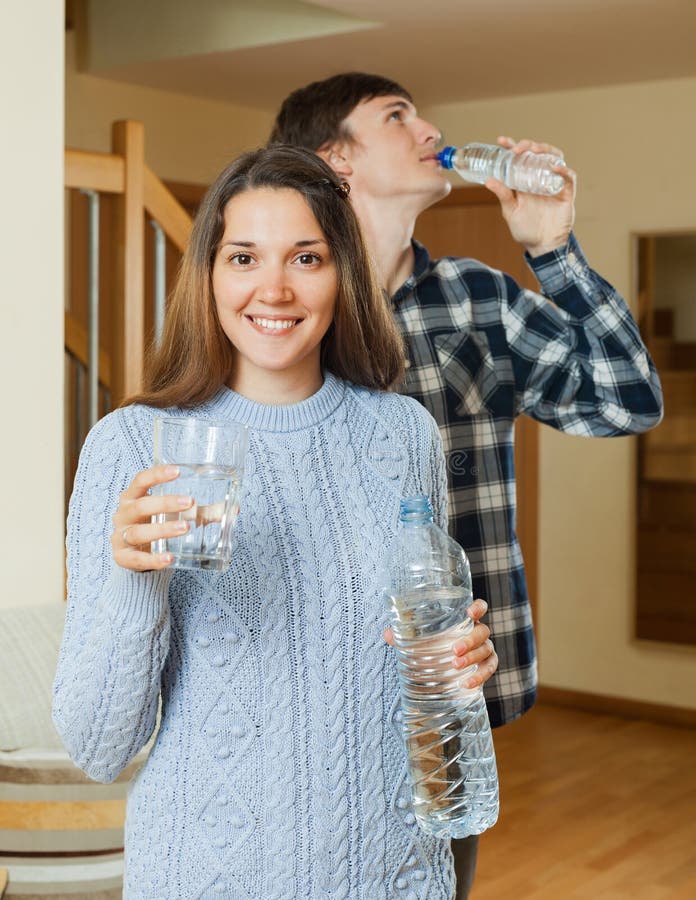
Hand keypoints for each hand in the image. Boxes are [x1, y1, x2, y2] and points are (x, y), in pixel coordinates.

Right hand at [111, 465, 193, 570]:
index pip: (141, 480)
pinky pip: (137, 559)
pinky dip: (154, 559)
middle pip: (141, 506)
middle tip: (189, 502)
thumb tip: (234, 509)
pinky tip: (169, 559)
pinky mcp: (122, 558)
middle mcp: (123, 514)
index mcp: (133, 497)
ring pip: (139, 532)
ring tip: (185, 528)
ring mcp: (121, 536)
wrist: (134, 555)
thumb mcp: (173, 515)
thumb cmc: (155, 525)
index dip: (157, 475)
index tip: (177, 471)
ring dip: (163, 529)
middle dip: (165, 503)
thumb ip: (200, 512)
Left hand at [383, 598, 497, 688]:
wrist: (445, 669)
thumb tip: (387, 634)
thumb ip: (405, 635)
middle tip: (454, 650)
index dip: (478, 607)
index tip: (470, 612)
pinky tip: (467, 683)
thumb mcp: (419, 639)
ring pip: (486, 650)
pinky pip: (489, 669)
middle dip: (470, 640)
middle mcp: (478, 632)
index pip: (479, 607)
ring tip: (456, 665)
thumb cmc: (433, 646)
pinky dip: (480, 676)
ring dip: (472, 658)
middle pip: (482, 631)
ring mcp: (485, 648)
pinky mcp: (487, 665)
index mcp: (465, 620)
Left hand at [484, 136, 576, 256]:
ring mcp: (554, 183)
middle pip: (538, 153)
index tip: (501, 141)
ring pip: (554, 158)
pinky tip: (554, 167)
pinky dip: (563, 170)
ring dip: (545, 150)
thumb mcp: (510, 211)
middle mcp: (539, 178)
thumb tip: (488, 180)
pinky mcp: (567, 192)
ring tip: (535, 150)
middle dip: (528, 145)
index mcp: (524, 180)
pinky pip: (569, 176)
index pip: (519, 158)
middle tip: (518, 148)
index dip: (511, 146)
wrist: (543, 245)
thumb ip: (503, 195)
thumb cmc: (526, 229)